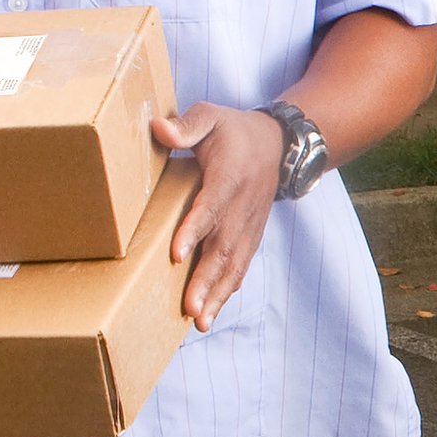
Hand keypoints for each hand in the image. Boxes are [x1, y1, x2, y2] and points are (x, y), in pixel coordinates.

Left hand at [153, 102, 282, 331]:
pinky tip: (211, 312)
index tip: (176, 254)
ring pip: (234, 263)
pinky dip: (227, 290)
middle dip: (207, 280)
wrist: (278, 144)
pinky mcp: (251, 235)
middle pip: (225, 246)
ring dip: (217, 293)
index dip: (195, 230)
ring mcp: (249, 224)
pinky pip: (240, 266)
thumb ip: (187, 125)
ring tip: (199, 321)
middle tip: (190, 308)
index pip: (212, 206)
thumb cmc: (234, 130)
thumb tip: (158, 129)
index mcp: (230, 176)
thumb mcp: (211, 115)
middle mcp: (242, 206)